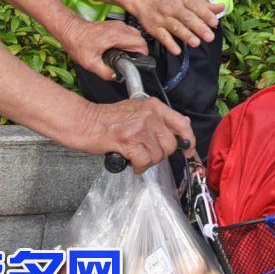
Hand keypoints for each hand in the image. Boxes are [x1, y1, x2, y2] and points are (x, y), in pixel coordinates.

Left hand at [63, 18, 145, 80]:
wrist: (70, 30)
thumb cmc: (77, 42)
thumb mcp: (90, 63)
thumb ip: (105, 72)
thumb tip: (115, 76)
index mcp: (115, 36)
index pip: (140, 44)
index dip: (141, 56)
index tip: (136, 62)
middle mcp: (119, 28)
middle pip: (140, 39)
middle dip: (138, 51)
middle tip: (128, 60)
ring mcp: (118, 24)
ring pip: (136, 34)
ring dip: (134, 45)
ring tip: (123, 54)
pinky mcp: (115, 24)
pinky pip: (129, 32)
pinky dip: (128, 40)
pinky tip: (119, 47)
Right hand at [67, 96, 192, 171]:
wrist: (85, 122)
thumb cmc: (108, 119)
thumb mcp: (138, 109)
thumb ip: (158, 118)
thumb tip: (181, 128)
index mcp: (154, 106)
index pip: (182, 123)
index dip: (188, 139)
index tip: (189, 149)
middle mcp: (150, 115)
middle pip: (170, 145)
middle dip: (160, 154)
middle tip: (146, 153)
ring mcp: (139, 128)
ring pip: (157, 155)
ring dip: (147, 161)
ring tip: (135, 155)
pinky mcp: (128, 141)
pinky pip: (144, 161)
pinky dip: (139, 166)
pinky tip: (130, 161)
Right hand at [125, 0, 219, 53]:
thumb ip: (203, 4)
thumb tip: (221, 7)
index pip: (196, 6)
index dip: (206, 14)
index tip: (214, 22)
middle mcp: (172, 7)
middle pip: (187, 18)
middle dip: (199, 27)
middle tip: (210, 37)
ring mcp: (162, 18)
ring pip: (176, 27)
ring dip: (186, 35)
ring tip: (196, 43)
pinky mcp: (154, 27)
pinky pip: (162, 36)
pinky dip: (169, 44)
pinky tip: (177, 50)